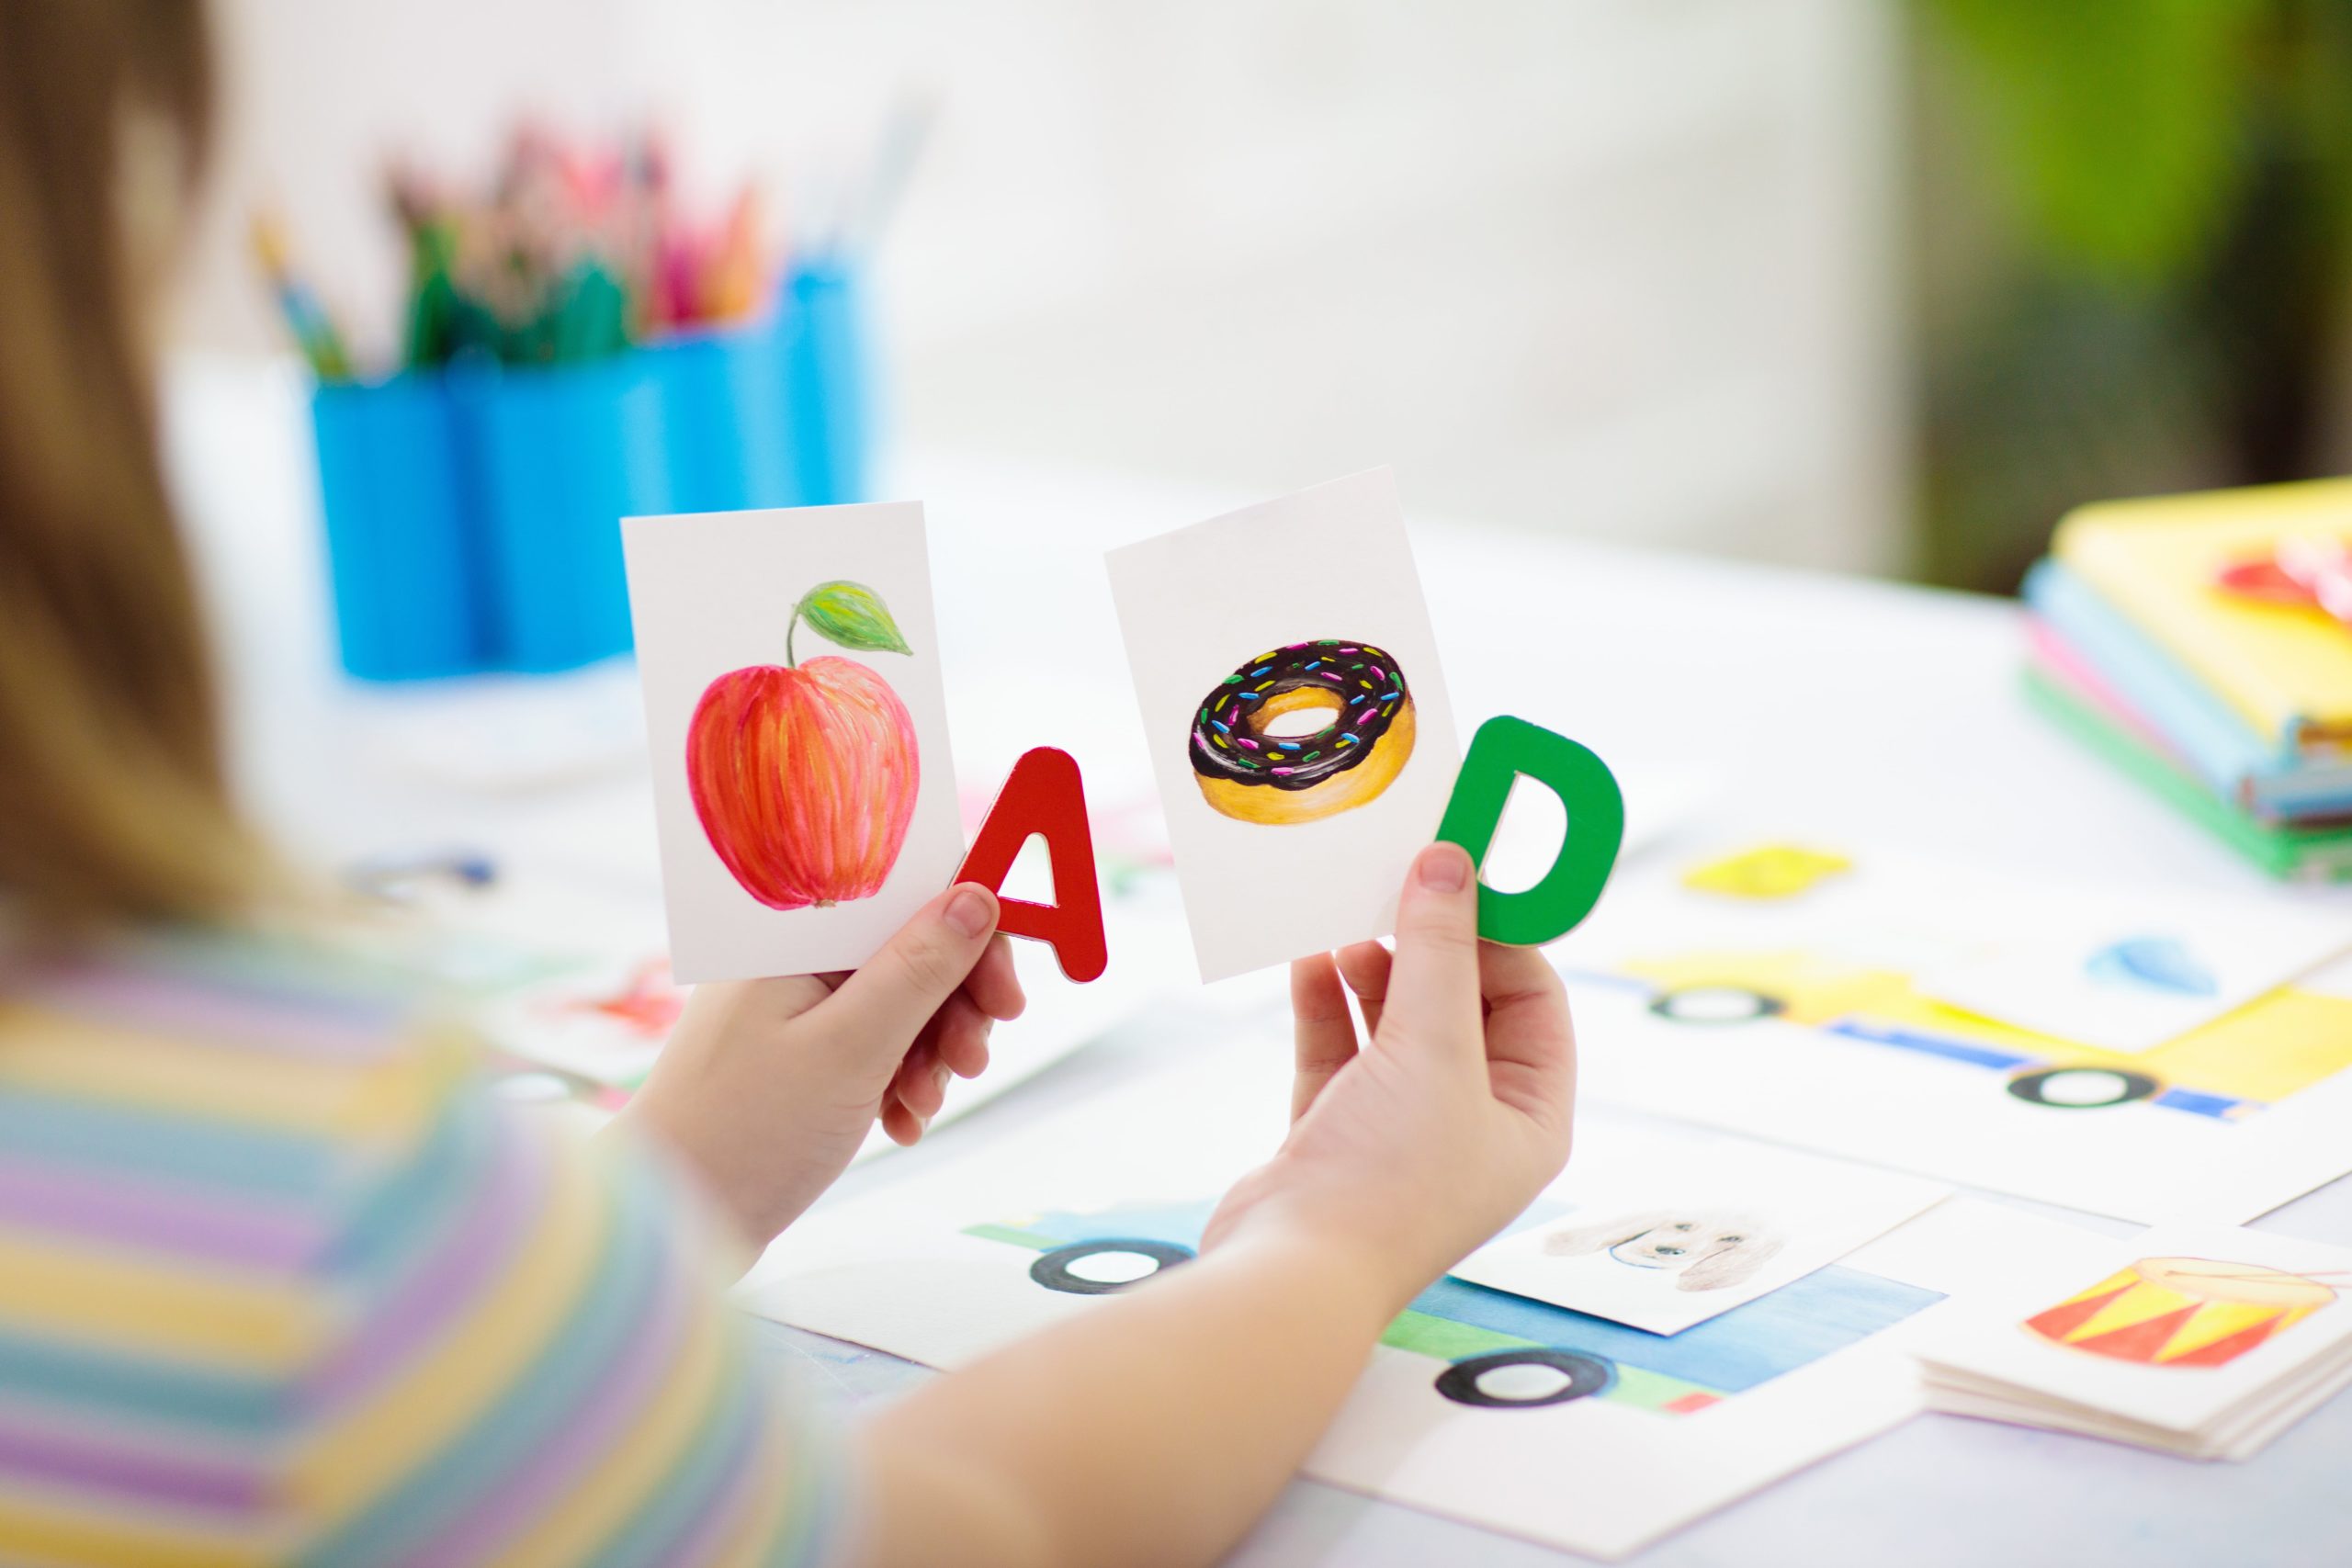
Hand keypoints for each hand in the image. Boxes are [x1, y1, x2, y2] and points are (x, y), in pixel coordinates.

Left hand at [614, 883, 1025, 1248]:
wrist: (670, 1223)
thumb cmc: (743, 1133)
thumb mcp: (850, 1047)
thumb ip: (918, 969)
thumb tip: (976, 897)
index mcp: (794, 935)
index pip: (904, 892)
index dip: (968, 931)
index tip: (1005, 992)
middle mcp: (793, 959)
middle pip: (910, 948)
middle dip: (956, 1004)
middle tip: (973, 1059)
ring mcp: (794, 1009)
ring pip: (900, 1003)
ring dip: (932, 1052)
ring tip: (923, 1103)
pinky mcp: (799, 1057)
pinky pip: (875, 1048)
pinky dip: (900, 1081)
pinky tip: (900, 1121)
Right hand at [1203, 841, 1575, 1311]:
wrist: (1291, 1275)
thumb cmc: (1386, 1181)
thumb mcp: (1430, 1049)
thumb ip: (1439, 950)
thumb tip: (1449, 862)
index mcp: (1528, 1115)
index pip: (1532, 998)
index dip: (1499, 932)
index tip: (1457, 870)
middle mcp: (1472, 1121)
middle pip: (1463, 1003)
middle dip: (1429, 942)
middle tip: (1396, 879)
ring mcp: (1401, 1126)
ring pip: (1396, 1020)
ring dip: (1373, 967)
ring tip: (1345, 919)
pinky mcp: (1337, 1129)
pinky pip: (1339, 1046)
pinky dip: (1326, 1001)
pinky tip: (1308, 958)